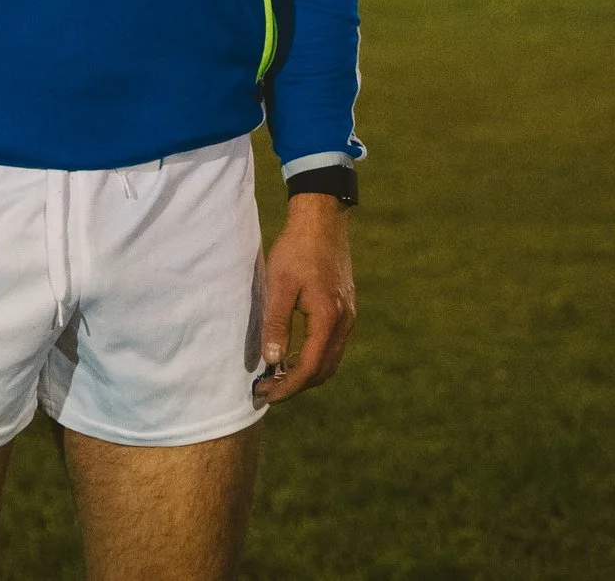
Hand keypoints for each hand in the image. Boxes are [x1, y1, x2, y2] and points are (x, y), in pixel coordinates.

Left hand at [254, 191, 355, 403]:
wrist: (322, 220)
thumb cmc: (297, 249)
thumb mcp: (279, 284)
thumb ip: (276, 323)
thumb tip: (272, 361)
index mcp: (328, 317)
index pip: (310, 367)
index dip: (287, 387)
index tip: (265, 394)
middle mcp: (344, 321)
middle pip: (324, 370)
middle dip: (296, 386)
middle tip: (267, 390)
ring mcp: (348, 315)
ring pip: (330, 360)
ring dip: (306, 374)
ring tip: (277, 376)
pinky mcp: (346, 309)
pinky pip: (332, 345)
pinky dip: (314, 358)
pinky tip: (293, 354)